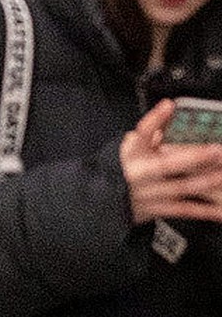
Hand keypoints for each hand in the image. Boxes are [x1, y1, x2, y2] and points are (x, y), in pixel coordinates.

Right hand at [121, 99, 221, 224]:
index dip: (155, 119)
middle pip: (167, 164)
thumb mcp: (130, 148)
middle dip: (194, 157)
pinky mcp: (159, 209)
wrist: (105, 201)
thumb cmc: (124, 168)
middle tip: (217, 150)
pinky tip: (221, 210)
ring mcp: (150, 192)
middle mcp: (140, 172)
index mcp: (131, 153)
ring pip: (181, 187)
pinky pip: (185, 210)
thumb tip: (169, 114)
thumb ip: (150, 135)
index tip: (169, 105)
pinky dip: (205, 211)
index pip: (141, 132)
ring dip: (206, 182)